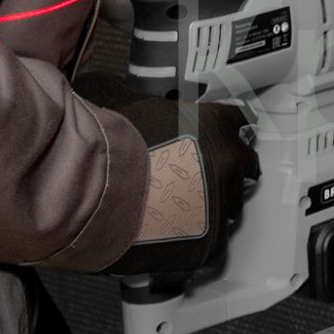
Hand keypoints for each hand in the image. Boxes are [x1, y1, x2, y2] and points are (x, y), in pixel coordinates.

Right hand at [75, 74, 258, 274]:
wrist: (91, 193)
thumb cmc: (107, 148)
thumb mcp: (122, 101)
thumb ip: (138, 97)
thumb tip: (120, 90)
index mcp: (215, 124)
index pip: (240, 120)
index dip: (223, 130)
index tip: (215, 136)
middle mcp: (229, 161)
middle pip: (243, 165)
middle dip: (224, 169)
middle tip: (196, 175)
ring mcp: (223, 203)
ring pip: (231, 205)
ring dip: (212, 205)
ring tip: (179, 208)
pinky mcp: (210, 242)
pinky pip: (212, 242)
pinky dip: (195, 240)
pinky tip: (172, 235)